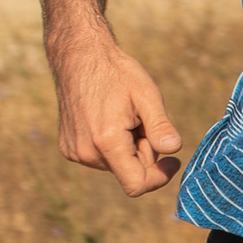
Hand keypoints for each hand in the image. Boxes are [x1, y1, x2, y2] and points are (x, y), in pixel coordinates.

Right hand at [47, 29, 184, 195]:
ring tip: (122, 117)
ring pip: (116, 165)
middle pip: (129, 172)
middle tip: (140, 121)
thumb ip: (160, 126)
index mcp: (106, 141)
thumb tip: (173, 149)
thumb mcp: (146, 95)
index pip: (136, 184)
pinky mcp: (69, 149)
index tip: (172, 161)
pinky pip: (101, 158)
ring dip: (127, 148)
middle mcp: (86, 153)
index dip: (159, 177)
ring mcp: (75, 152)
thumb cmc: (116, 73)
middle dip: (143, 152)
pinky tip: (107, 120)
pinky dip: (111, 145)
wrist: (80, 58)